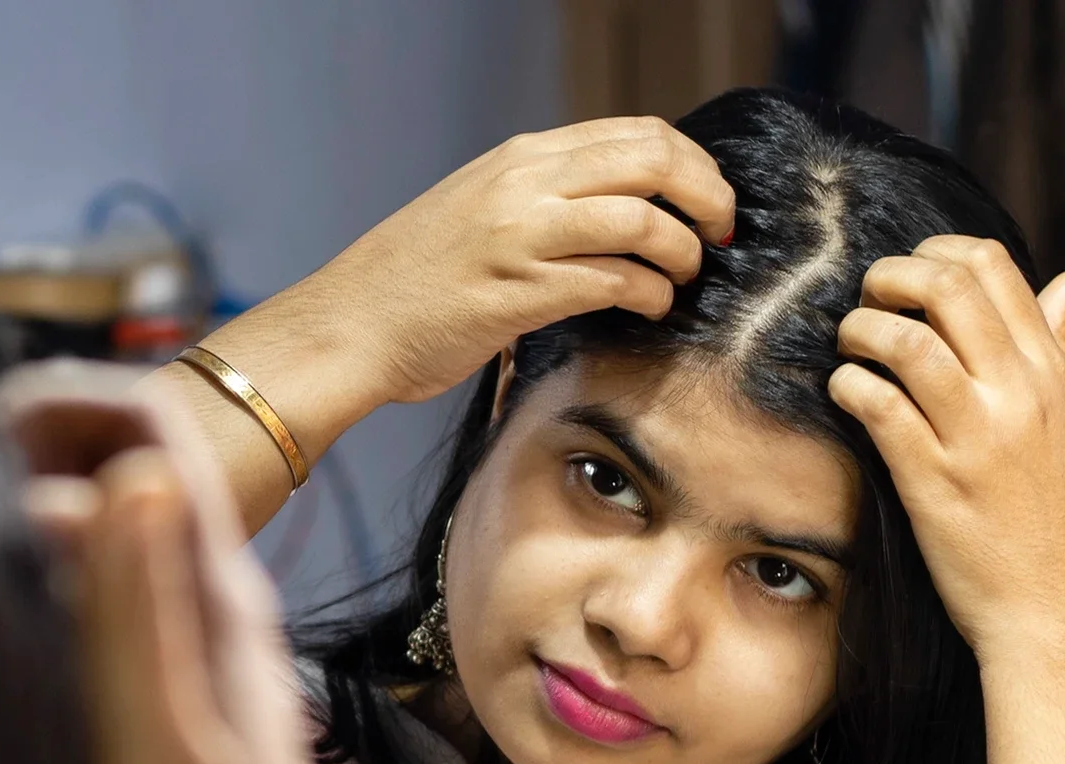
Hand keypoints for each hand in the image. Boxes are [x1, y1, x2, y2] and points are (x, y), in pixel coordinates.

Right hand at [0, 361, 324, 763]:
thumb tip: (132, 469)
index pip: (161, 446)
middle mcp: (220, 637)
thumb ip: (140, 615)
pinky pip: (106, 635)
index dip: (65, 403)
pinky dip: (44, 603)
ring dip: (35, 527)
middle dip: (36, 453)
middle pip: (135, 490)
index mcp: (226, 620)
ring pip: (116, 563)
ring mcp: (195, 692)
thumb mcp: (156, 759)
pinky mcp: (165, 748)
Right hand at [208, 115, 733, 425]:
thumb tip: (615, 212)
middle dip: (705, 197)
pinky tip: (648, 308)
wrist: (346, 328)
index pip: (634, 134)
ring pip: (641, 220)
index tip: (707, 199)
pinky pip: (612, 281)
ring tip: (682, 278)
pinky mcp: (518, 293)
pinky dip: (648, 295)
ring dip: (681, 252)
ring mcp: (519, 237)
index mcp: (518, 160)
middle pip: (651, 162)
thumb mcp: (476, 213)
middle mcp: (522, 186)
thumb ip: (539, 200)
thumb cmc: (408, 284)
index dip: (691, 163)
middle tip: (718, 234)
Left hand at [829, 238, 1064, 671]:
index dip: (934, 253)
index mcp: (1050, 371)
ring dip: (859, 329)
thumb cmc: (1054, 513)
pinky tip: (844, 392)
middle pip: (947, 287)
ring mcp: (977, 435)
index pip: (994, 267)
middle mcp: (1019, 393)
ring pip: (906, 340)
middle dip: (887, 277)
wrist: (1049, 606)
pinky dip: (848, 385)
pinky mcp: (933, 479)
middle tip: (865, 301)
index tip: (905, 277)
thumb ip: (1060, 347)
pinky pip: (878, 405)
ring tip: (849, 347)